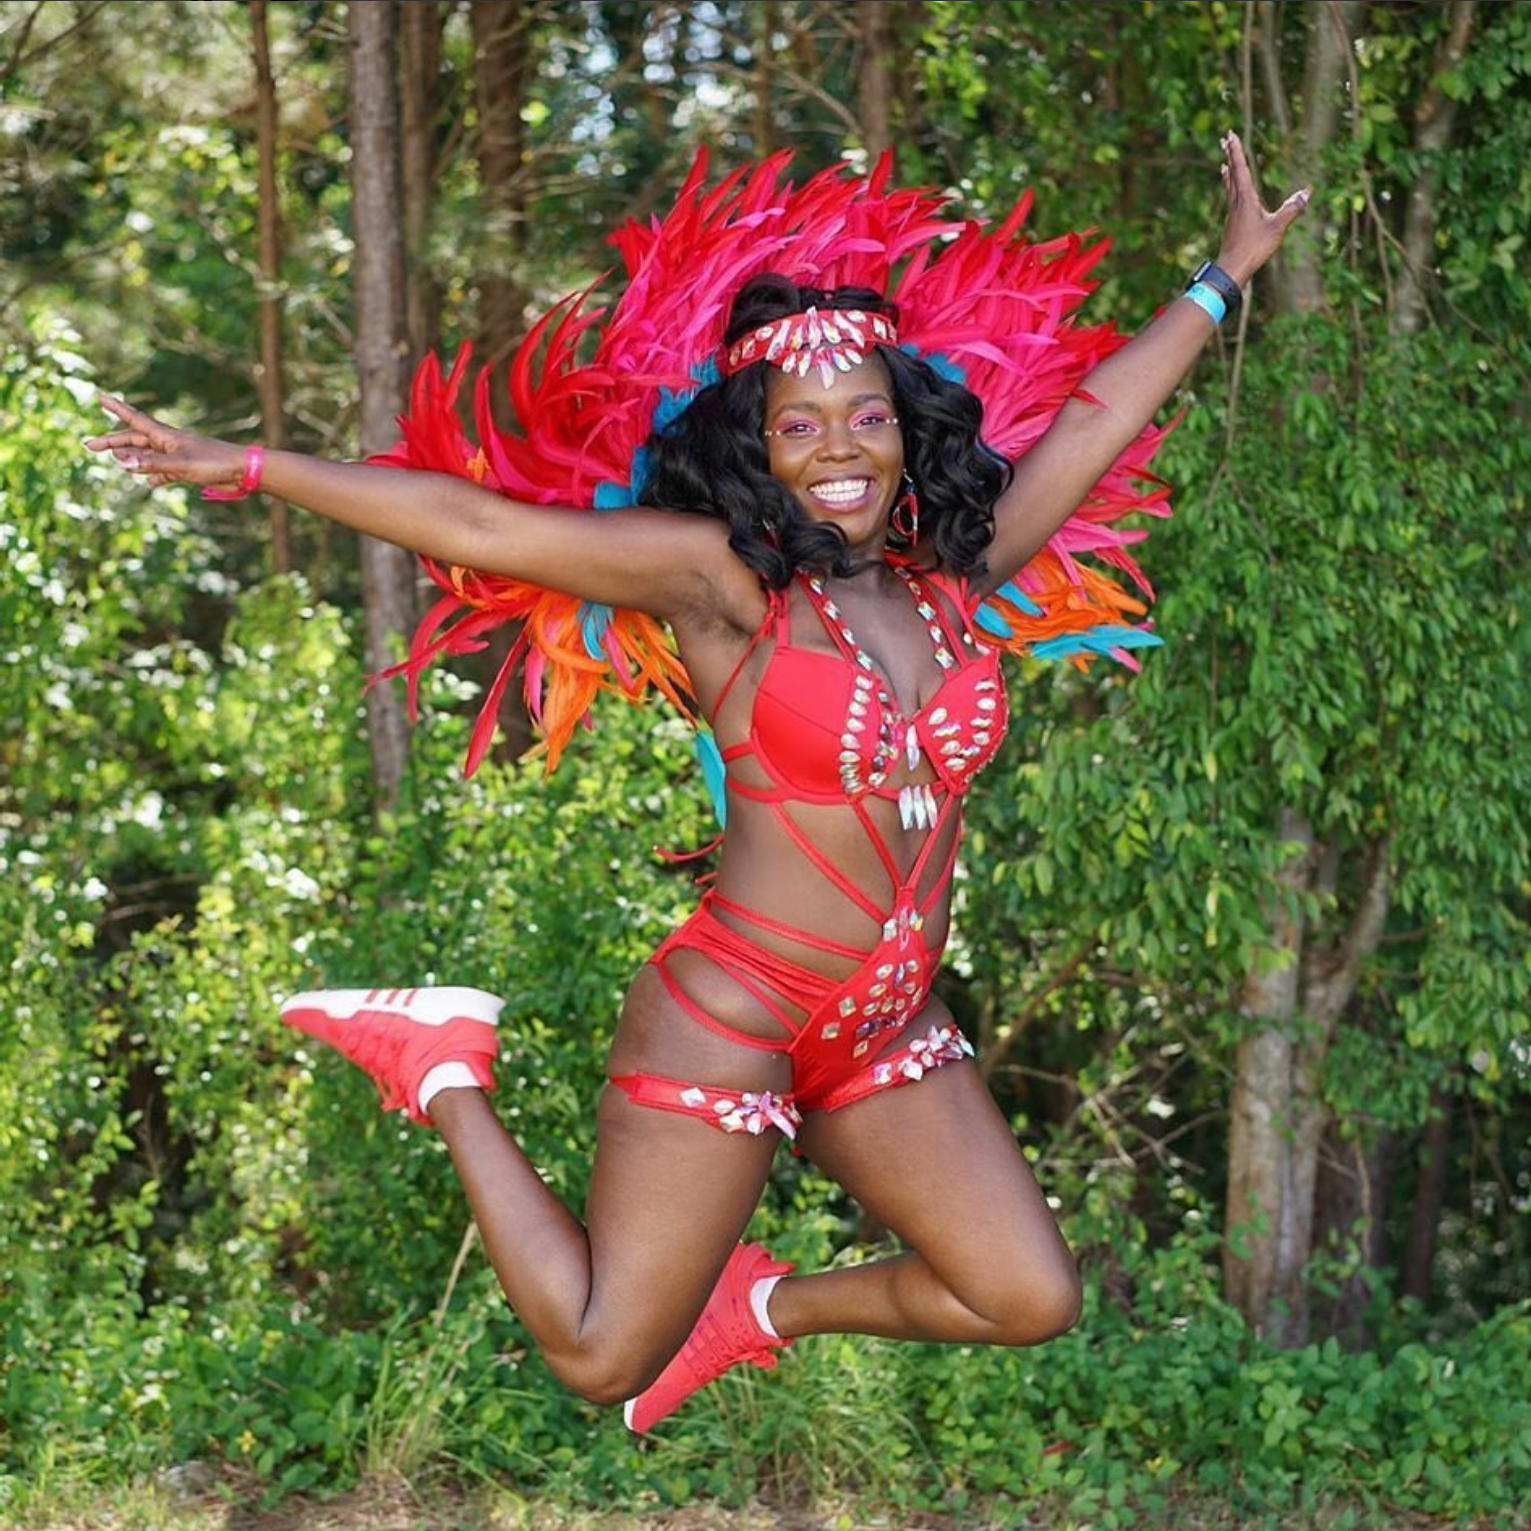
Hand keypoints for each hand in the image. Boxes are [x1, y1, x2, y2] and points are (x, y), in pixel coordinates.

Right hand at [85, 395, 245, 491]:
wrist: (243, 470)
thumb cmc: (214, 463)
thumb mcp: (181, 464)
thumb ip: (153, 465)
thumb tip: (123, 464)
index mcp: (166, 436)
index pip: (135, 419)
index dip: (117, 409)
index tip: (101, 397)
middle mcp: (169, 443)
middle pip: (135, 440)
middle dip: (113, 442)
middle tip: (90, 446)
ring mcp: (178, 456)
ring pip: (147, 456)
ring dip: (131, 459)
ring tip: (117, 463)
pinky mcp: (187, 470)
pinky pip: (165, 472)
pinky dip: (154, 476)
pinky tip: (148, 483)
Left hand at [1213, 131, 1310, 287]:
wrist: (1232, 268)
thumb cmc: (1253, 248)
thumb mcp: (1277, 228)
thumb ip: (1292, 209)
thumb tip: (1307, 192)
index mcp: (1245, 199)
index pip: (1240, 169)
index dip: (1236, 151)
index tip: (1230, 135)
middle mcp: (1236, 203)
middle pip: (1232, 173)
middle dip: (1229, 155)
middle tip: (1224, 139)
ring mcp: (1232, 213)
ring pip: (1229, 186)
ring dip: (1228, 171)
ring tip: (1224, 162)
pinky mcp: (1231, 223)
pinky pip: (1231, 198)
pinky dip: (1230, 187)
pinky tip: (1232, 192)